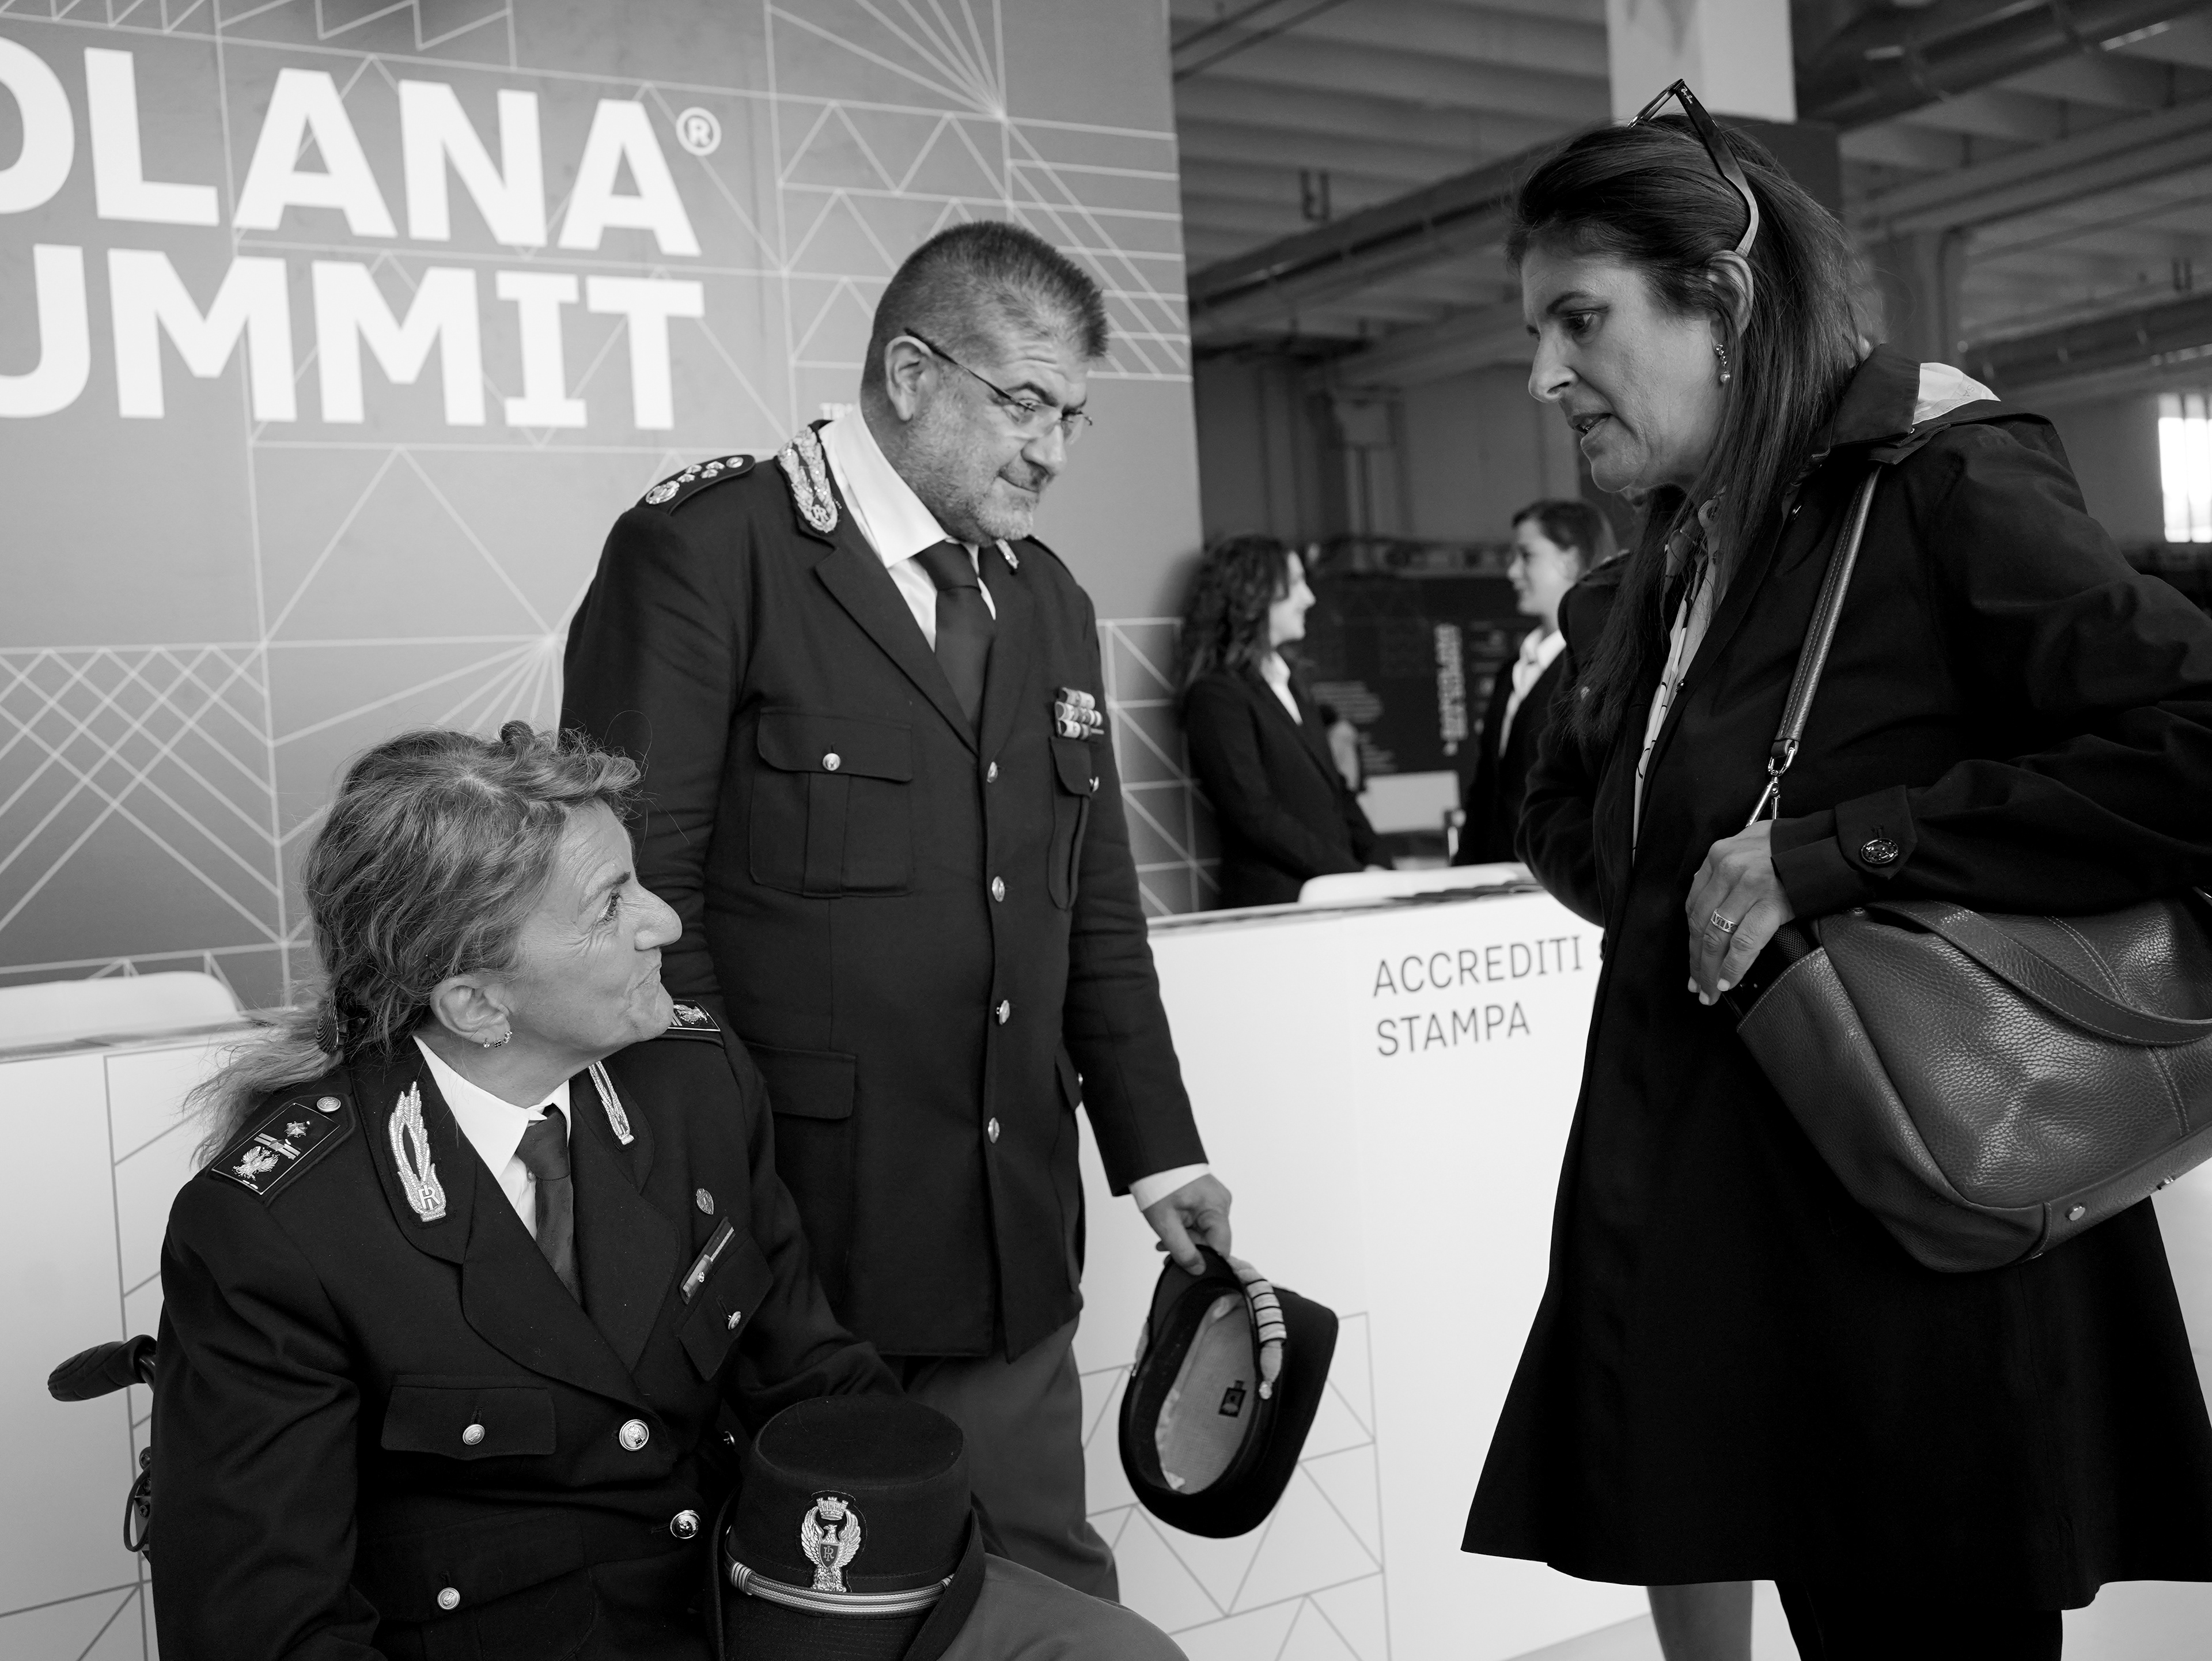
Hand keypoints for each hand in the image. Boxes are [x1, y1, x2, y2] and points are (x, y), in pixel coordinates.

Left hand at [1141, 1173, 1232, 1272]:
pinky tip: (1172, 1228)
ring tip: (1164, 1239)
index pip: (1222, 1247)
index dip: (1205, 1260)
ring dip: (1186, 1239)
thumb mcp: (1166, 1223)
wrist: (1150, 1158)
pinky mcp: (1207, 1198)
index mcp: (1216, 1207)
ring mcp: (1215, 1199)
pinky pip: (1201, 1220)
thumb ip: (1182, 1250)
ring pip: (1205, 1232)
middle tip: (1166, 1249)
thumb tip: (1198, 1269)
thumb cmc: (1157, 1183)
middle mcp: (1221, 1202)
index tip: (1186, 1265)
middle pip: (1213, 1240)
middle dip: (1190, 1248)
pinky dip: (1187, 1227)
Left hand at [1684, 821, 1795, 1003]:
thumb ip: (1727, 864)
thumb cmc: (1795, 845)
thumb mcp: (1750, 842)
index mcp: (1719, 855)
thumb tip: (1711, 893)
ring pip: (1716, 937)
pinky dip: (1732, 967)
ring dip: (1709, 970)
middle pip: (1701, 924)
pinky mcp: (1770, 904)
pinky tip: (1727, 983)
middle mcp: (1727, 869)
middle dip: (1696, 959)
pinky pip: (1743, 943)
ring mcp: (1747, 887)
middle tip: (1695, 984)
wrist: (1833, 844)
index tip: (1691, 956)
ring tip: (1708, 992)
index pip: (1694, 904)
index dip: (1690, 936)